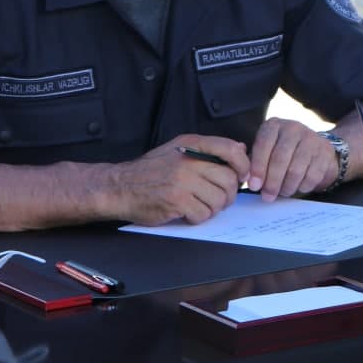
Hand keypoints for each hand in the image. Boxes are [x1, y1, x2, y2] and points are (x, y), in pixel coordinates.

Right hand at [111, 136, 249, 225]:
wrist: (119, 187)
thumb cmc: (151, 170)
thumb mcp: (178, 149)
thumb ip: (209, 149)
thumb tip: (241, 148)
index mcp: (192, 144)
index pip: (231, 150)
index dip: (243, 165)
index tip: (242, 177)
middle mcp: (189, 161)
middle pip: (229, 180)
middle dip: (229, 194)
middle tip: (218, 198)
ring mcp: (183, 182)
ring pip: (219, 200)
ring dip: (214, 208)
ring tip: (200, 206)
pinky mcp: (176, 202)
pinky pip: (203, 214)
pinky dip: (198, 218)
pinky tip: (187, 213)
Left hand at [248, 117, 337, 199]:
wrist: (316, 149)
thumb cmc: (282, 153)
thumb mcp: (265, 151)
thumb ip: (252, 162)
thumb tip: (246, 178)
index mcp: (274, 126)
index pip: (263, 145)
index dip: (258, 168)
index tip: (254, 186)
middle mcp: (293, 128)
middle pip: (280, 159)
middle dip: (272, 182)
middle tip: (267, 197)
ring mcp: (311, 138)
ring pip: (296, 169)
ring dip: (287, 187)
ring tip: (282, 193)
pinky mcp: (325, 152)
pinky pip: (312, 176)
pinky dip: (303, 186)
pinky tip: (298, 188)